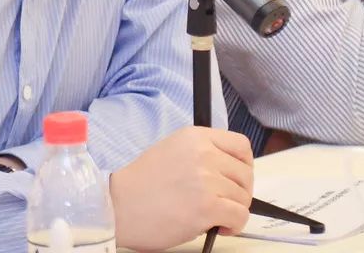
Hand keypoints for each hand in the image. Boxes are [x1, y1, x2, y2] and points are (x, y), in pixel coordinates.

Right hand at [109, 126, 253, 250]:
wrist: (118, 206)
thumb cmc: (140, 185)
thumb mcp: (171, 151)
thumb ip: (201, 154)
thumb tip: (228, 171)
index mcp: (195, 137)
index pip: (241, 145)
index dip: (245, 165)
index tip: (239, 178)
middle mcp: (204, 154)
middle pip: (246, 174)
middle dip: (240, 192)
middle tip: (226, 203)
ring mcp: (207, 180)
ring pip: (243, 197)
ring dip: (234, 211)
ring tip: (216, 217)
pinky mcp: (207, 206)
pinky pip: (240, 216)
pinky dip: (234, 225)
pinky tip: (219, 227)